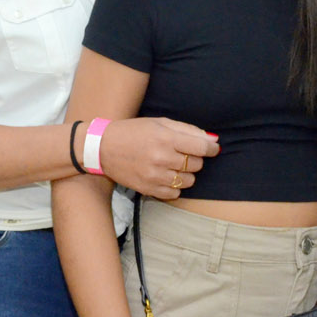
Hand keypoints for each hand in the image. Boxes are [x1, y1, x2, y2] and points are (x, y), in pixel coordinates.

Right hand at [98, 118, 219, 199]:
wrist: (102, 148)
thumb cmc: (133, 132)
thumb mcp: (160, 122)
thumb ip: (188, 130)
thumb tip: (213, 140)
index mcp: (165, 138)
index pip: (202, 147)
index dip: (212, 148)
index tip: (212, 148)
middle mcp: (161, 158)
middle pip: (196, 164)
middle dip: (194, 158)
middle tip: (182, 153)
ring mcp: (154, 176)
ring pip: (188, 181)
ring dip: (185, 173)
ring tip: (172, 165)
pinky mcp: (148, 189)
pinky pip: (175, 193)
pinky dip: (175, 186)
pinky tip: (165, 176)